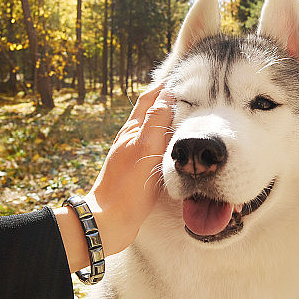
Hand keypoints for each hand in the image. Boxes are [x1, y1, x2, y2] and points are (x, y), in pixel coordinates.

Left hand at [55, 85, 173, 271]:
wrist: (109, 221)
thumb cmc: (128, 187)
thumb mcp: (145, 148)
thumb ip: (156, 121)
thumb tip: (166, 94)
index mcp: (132, 131)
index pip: (149, 99)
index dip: (164, 86)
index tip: (183, 77)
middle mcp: (130, 140)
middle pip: (148, 112)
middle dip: (166, 100)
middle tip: (188, 93)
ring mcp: (131, 156)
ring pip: (151, 130)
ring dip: (166, 121)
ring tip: (186, 117)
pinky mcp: (135, 173)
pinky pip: (152, 149)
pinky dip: (165, 141)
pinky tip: (174, 149)